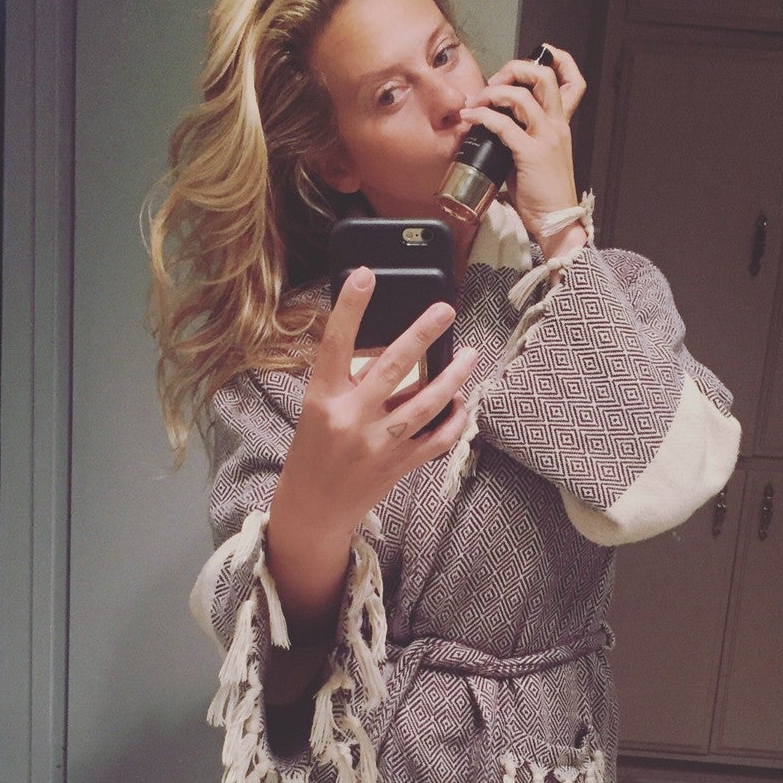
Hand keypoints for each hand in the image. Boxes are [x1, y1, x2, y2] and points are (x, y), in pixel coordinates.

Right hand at [275, 267, 479, 538]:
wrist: (312, 507)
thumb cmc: (314, 449)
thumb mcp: (320, 409)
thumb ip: (352, 383)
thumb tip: (400, 353)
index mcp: (323, 398)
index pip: (335, 343)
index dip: (350, 307)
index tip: (366, 274)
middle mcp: (350, 418)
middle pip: (393, 368)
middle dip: (422, 334)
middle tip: (445, 309)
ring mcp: (377, 444)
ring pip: (426, 404)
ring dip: (452, 378)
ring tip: (470, 357)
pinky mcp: (398, 466)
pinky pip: (437, 439)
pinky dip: (453, 419)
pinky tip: (462, 401)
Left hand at [460, 46, 586, 247]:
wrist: (556, 221)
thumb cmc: (543, 195)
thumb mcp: (537, 158)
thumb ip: (521, 138)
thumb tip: (491, 128)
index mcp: (562, 124)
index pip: (573, 80)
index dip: (558, 60)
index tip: (536, 56)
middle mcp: (557, 125)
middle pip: (544, 76)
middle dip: (515, 68)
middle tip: (494, 81)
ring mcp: (546, 137)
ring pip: (522, 95)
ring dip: (493, 92)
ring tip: (476, 103)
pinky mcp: (531, 153)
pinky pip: (503, 124)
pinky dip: (483, 117)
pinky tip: (470, 119)